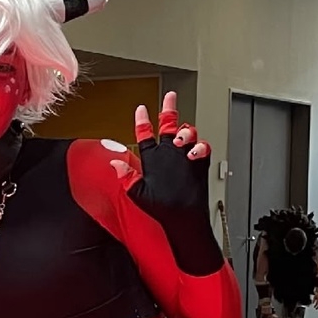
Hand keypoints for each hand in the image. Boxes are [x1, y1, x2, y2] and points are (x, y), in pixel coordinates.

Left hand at [129, 92, 219, 276]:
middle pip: (169, 126)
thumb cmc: (160, 209)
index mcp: (152, 159)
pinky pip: (203, 147)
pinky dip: (200, 146)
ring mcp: (184, 157)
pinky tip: (194, 153)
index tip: (141, 109)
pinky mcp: (199, 163)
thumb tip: (114, 164)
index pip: (145, 135)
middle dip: (169, 110)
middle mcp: (168, 155)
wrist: (183, 219)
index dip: (142, 121)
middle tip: (170, 98)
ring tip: (180, 140)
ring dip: (185, 132)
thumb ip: (126, 177)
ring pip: (187, 133)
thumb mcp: (137, 193)